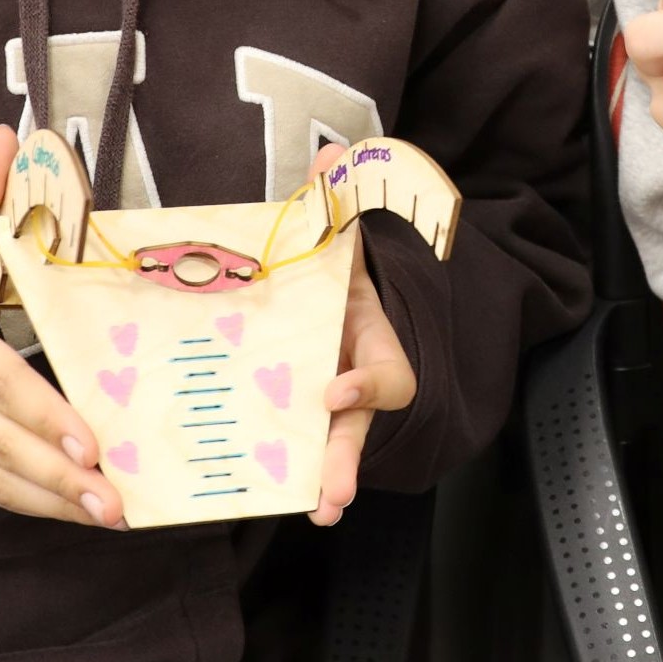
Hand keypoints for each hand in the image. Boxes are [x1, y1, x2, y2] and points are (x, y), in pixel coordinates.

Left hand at [311, 143, 416, 526]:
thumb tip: (333, 150)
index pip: (387, 370)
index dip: (367, 382)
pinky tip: (275, 498)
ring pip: (338, 448)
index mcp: (372, 339)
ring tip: (319, 511)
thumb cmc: (332, 270)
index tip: (334, 389)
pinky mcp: (300, 418)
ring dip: (329, 480)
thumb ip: (334, 197)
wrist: (330, 295)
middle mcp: (356, 378)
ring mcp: (331, 404)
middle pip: (362, 425)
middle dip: (347, 458)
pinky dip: (293, 476)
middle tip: (332, 493)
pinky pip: (301, 452)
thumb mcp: (335, 234)